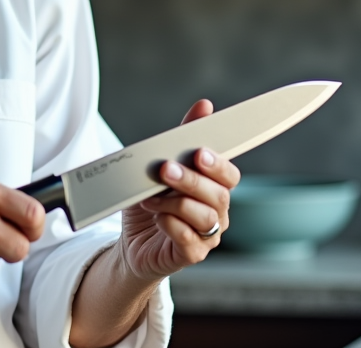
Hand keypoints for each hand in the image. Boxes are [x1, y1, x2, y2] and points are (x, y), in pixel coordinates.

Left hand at [117, 99, 240, 281]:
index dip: (219, 164)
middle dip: (191, 180)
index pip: (229, 174)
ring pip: (206, 217)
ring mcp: (208, 235)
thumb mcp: (159, 165)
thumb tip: (204, 106)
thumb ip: (182, 138)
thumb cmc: (150, 202)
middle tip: (165, 170)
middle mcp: (216, 211)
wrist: (132, 243)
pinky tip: (158, 218)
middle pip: (218, 195)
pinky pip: (191, 240)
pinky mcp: (193, 254)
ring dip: (176, 203)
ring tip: (150, 198)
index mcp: (213, 187)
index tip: (199, 153)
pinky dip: (172, 226)